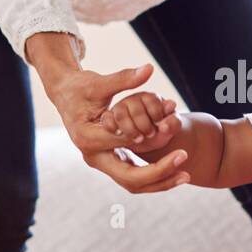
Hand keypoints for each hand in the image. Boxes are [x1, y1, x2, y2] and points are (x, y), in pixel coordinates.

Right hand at [41, 61, 189, 192]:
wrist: (66, 97)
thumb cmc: (81, 88)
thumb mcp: (100, 83)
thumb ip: (124, 79)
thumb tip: (149, 68)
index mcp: (89, 138)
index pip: (127, 145)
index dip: (153, 140)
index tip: (176, 132)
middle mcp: (93, 156)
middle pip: (130, 178)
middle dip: (159, 175)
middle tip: (186, 172)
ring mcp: (101, 162)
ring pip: (132, 183)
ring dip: (159, 182)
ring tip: (185, 176)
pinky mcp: (109, 161)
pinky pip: (133, 177)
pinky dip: (153, 177)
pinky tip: (174, 172)